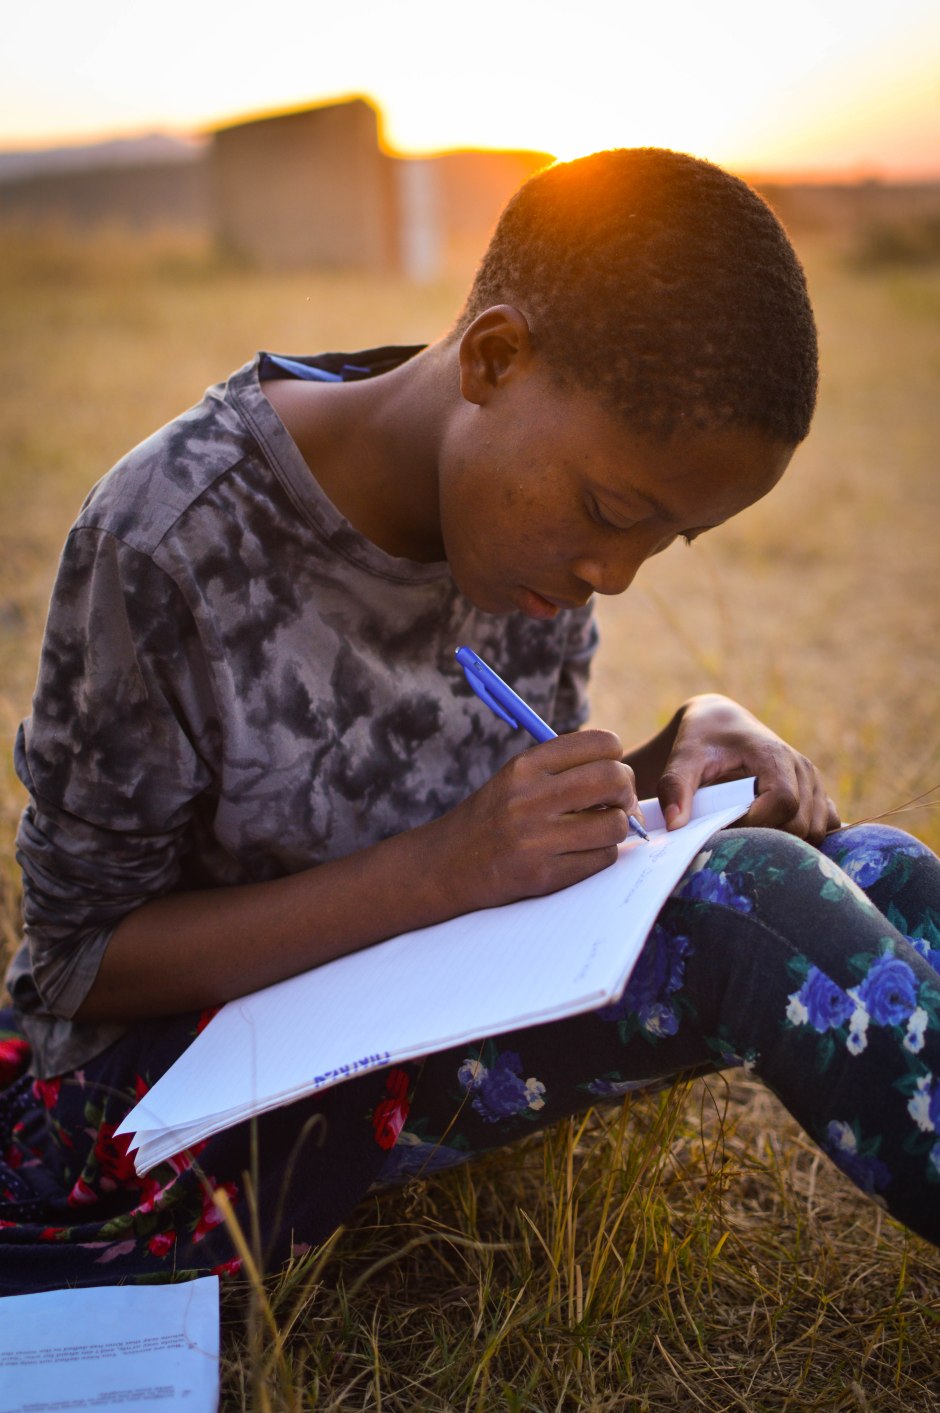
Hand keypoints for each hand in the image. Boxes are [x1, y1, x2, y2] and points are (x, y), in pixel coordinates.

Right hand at [435, 730, 640, 911]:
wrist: (446, 864)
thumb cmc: (491, 818)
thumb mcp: (516, 779)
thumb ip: (562, 769)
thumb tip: (622, 775)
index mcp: (525, 766)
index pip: (600, 744)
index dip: (615, 757)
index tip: (610, 772)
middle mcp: (530, 797)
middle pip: (613, 779)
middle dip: (626, 791)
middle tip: (618, 803)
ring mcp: (537, 838)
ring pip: (614, 824)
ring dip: (616, 828)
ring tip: (598, 831)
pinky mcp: (544, 875)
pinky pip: (602, 859)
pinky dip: (601, 855)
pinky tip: (582, 852)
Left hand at [657, 695, 839, 844]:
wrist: (721, 724)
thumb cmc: (703, 739)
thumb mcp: (684, 756)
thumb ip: (675, 786)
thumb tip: (676, 825)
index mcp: (775, 756)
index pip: (784, 802)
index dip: (756, 823)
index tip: (726, 827)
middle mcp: (803, 769)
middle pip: (802, 823)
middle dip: (768, 838)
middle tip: (735, 836)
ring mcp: (814, 783)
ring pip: (816, 831)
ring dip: (785, 843)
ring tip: (750, 835)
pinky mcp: (817, 795)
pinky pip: (825, 828)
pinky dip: (803, 840)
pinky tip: (772, 836)